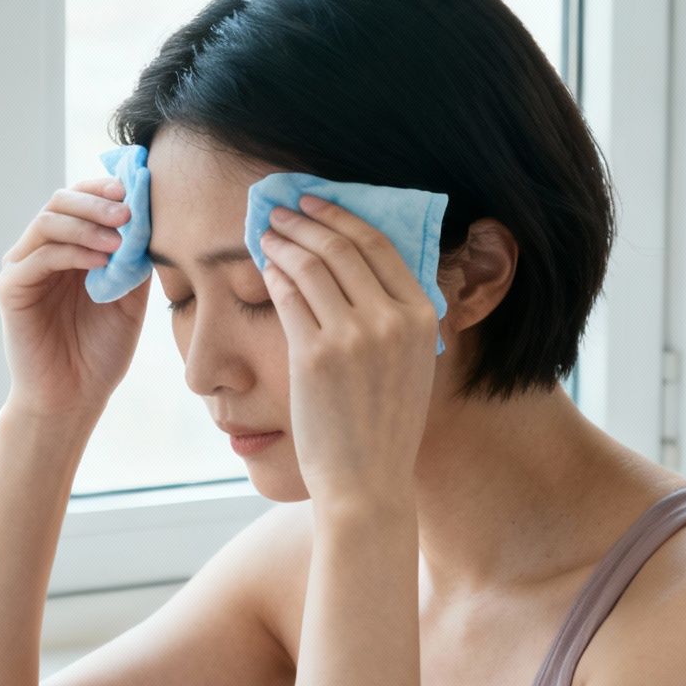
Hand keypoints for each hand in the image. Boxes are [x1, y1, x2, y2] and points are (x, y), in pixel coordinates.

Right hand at [0, 177, 149, 421]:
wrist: (74, 398)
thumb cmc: (101, 352)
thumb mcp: (129, 298)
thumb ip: (134, 259)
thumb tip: (149, 217)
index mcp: (69, 249)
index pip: (81, 201)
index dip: (105, 189)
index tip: (137, 188)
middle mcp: (41, 252)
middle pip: (60, 201)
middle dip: (97, 201)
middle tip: (128, 210)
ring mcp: (23, 268)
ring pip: (48, 221)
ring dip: (87, 223)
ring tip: (119, 238)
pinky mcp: (10, 288)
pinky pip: (39, 256)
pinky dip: (72, 251)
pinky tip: (101, 261)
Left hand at [257, 195, 436, 505]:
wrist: (367, 483)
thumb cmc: (384, 427)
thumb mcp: (411, 364)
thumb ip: (396, 317)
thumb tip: (357, 267)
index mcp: (421, 317)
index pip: (377, 245)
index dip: (340, 216)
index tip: (316, 203)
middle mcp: (391, 320)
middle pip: (340, 247)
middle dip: (305, 220)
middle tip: (281, 210)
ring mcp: (352, 336)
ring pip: (309, 266)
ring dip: (283, 241)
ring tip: (266, 233)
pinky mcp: (314, 355)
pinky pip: (287, 298)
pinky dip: (272, 275)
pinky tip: (263, 269)